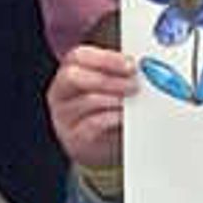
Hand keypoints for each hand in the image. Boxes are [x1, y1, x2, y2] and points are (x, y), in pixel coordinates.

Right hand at [48, 43, 133, 164]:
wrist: (99, 146)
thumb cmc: (104, 110)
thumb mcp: (109, 87)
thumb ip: (119, 73)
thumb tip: (142, 66)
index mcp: (69, 71)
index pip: (79, 56)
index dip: (106, 58)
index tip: (131, 64)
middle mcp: (61, 92)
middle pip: (74, 76)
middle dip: (109, 79)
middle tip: (133, 85)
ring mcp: (64, 116)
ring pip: (87, 100)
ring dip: (115, 99)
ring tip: (132, 101)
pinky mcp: (74, 137)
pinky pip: (92, 124)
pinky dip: (112, 118)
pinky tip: (123, 117)